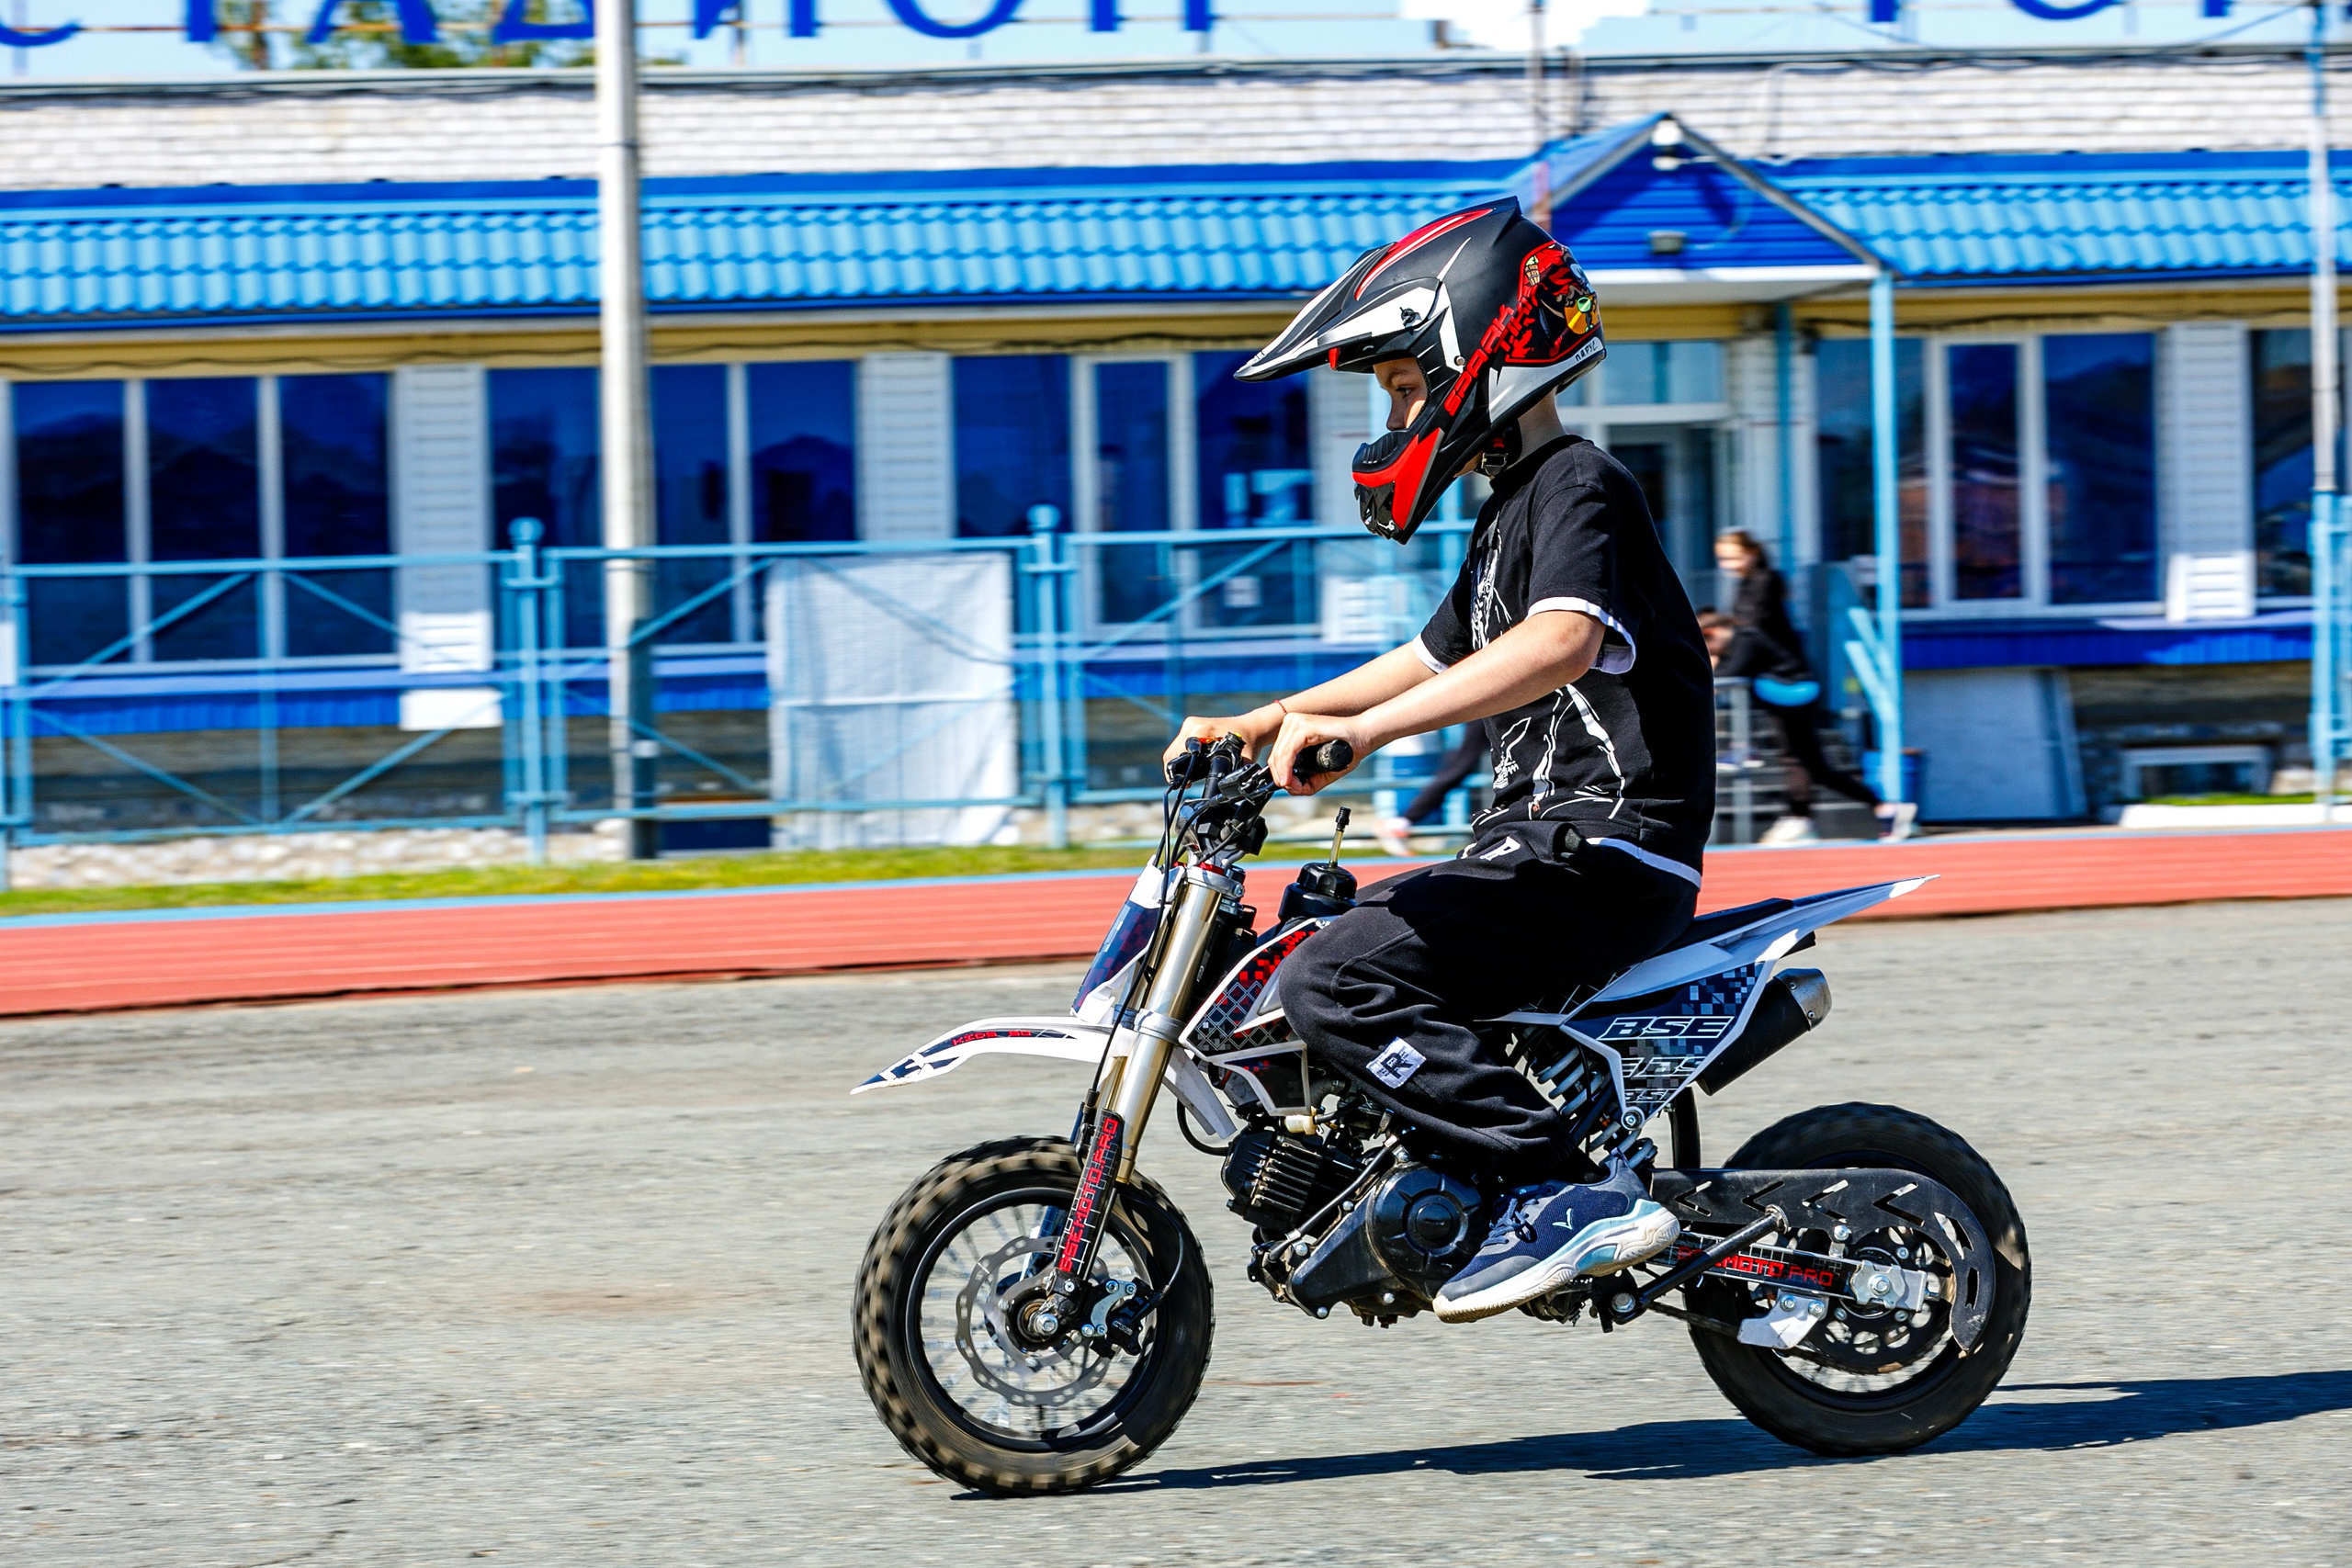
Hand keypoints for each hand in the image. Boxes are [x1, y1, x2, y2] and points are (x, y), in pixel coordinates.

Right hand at [1163, 706, 1282, 774]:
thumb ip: (1232, 775)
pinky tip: (1189, 767)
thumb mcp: (1241, 760)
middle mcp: (1193, 725)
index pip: (1177, 753)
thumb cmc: (1248, 743)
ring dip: (1177, 763)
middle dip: (1175, 769)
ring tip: (1186, 778)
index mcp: (1201, 731)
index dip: (1176, 772)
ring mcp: (1191, 724)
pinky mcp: (1192, 726)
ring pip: (1174, 749)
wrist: (1252, 727)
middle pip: (1172, 751)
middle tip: (1184, 783)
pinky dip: (1182, 756)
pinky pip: (1180, 745)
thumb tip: (1225, 793)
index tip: (1183, 784)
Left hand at [1268, 712, 1371, 795]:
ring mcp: (1296, 722)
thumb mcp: (1321, 769)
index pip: (1276, 755)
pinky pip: (1288, 752)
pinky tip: (1291, 779)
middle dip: (1282, 777)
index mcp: (1292, 730)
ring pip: (1279, 755)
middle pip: (1275, 756)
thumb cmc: (1347, 749)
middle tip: (1295, 788)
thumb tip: (1289, 788)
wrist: (1363, 737)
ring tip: (1296, 786)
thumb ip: (1306, 780)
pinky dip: (1287, 768)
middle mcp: (1291, 723)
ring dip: (1284, 775)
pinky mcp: (1303, 726)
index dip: (1279, 775)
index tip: (1290, 787)